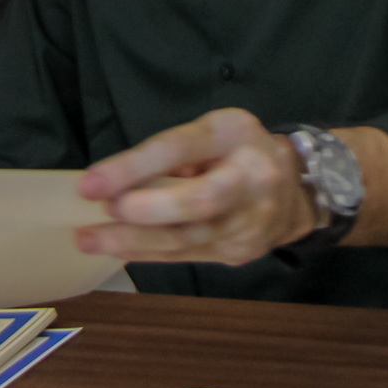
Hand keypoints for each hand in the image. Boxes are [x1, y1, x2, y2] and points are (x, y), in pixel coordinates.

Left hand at [72, 109, 317, 265]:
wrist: (296, 191)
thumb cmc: (238, 150)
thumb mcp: (211, 132)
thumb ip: (172, 153)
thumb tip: (120, 182)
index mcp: (236, 136)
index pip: (181, 148)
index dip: (134, 167)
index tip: (91, 184)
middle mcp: (250, 181)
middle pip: (198, 203)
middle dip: (145, 212)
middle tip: (100, 214)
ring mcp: (249, 223)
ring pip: (189, 239)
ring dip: (135, 242)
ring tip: (91, 239)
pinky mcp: (238, 252)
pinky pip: (187, 255)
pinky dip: (149, 253)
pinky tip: (117, 250)